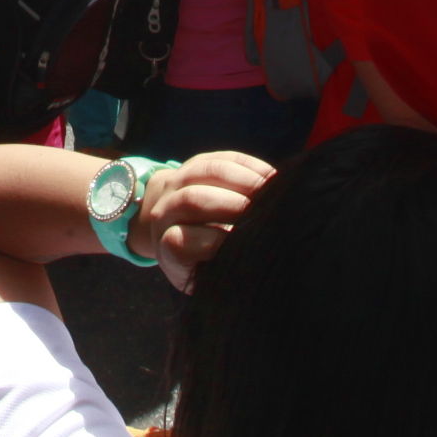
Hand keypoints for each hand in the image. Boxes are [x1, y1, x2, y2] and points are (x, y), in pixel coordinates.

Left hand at [128, 150, 273, 293]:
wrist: (173, 230)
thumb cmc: (204, 266)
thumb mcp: (207, 280)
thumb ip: (221, 274)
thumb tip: (252, 268)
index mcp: (166, 247)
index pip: (180, 241)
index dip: (213, 242)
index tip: (244, 248)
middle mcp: (165, 211)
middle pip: (193, 200)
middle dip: (232, 205)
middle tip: (264, 217)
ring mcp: (178, 182)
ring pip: (207, 171)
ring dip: (243, 180)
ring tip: (270, 194)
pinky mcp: (196, 163)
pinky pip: (222, 157)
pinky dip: (249, 165)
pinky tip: (270, 178)